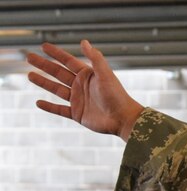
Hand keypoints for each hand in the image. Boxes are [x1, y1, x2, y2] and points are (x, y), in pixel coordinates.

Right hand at [27, 40, 143, 140]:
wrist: (123, 119)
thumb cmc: (117, 96)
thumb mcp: (105, 75)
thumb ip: (95, 58)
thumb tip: (84, 41)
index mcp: (88, 75)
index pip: (68, 61)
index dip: (56, 54)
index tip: (43, 46)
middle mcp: (82, 87)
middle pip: (59, 73)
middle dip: (44, 65)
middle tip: (29, 57)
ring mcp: (79, 100)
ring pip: (57, 90)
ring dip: (43, 82)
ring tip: (29, 75)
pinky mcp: (77, 114)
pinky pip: (60, 110)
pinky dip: (49, 107)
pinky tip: (38, 102)